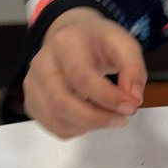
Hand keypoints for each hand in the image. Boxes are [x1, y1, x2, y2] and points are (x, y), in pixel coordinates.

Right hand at [24, 9, 147, 137]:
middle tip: (122, 119)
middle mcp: (42, 62)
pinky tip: (92, 118)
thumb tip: (134, 98)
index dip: (107, 97)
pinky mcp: (33, 101)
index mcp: (65, 43)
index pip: (81, 76)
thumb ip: (133, 68)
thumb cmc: (98, 43)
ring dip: (89, 126)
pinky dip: (78, 129)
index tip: (130, 106)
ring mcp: (33, 83)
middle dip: (97, 118)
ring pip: (57, 118)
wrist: (73, 37)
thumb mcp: (123, 44)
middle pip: (62, 102)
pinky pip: (54, 126)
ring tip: (110, 117)